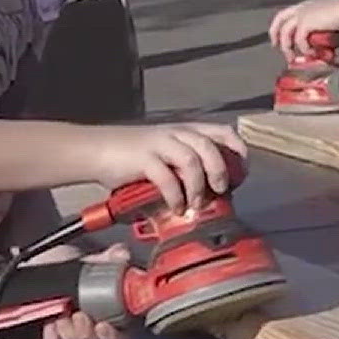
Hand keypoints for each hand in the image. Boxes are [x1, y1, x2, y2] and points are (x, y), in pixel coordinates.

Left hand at [39, 245, 132, 338]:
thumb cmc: (66, 261)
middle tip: (80, 317)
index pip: (120, 334)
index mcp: (110, 310)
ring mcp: (73, 331)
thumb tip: (120, 254)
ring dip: (69, 333)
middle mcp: (93, 324)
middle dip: (87, 334)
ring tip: (62, 315)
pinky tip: (50, 324)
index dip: (114, 335)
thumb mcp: (86, 259)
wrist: (41, 264)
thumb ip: (105, 259)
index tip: (103, 325)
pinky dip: (52, 337)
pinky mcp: (53, 336)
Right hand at [89, 123, 245, 210]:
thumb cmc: (131, 156)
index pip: (222, 131)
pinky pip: (166, 177)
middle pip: (209, 146)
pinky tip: (175, 207)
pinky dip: (175, 196)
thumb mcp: (163, 153)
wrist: (96, 150)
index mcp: (184, 130)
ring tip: (195, 205)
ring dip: (198, 187)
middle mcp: (175, 133)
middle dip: (220, 171)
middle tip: (221, 191)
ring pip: (191, 160)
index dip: (238, 149)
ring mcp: (159, 144)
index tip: (242, 172)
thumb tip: (207, 193)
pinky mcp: (143, 158)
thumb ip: (183, 166)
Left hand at [269, 0, 338, 57]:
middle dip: (275, 35)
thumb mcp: (331, 23)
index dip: (279, 26)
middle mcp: (301, 8)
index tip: (279, 39)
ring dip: (288, 47)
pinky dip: (304, 49)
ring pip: (285, 33)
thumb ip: (322, 34)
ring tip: (293, 58)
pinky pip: (299, 40)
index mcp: (306, 6)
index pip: (285, 14)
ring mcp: (302, 14)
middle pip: (279, 20)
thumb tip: (324, 49)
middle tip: (277, 48)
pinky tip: (312, 53)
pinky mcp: (306, 22)